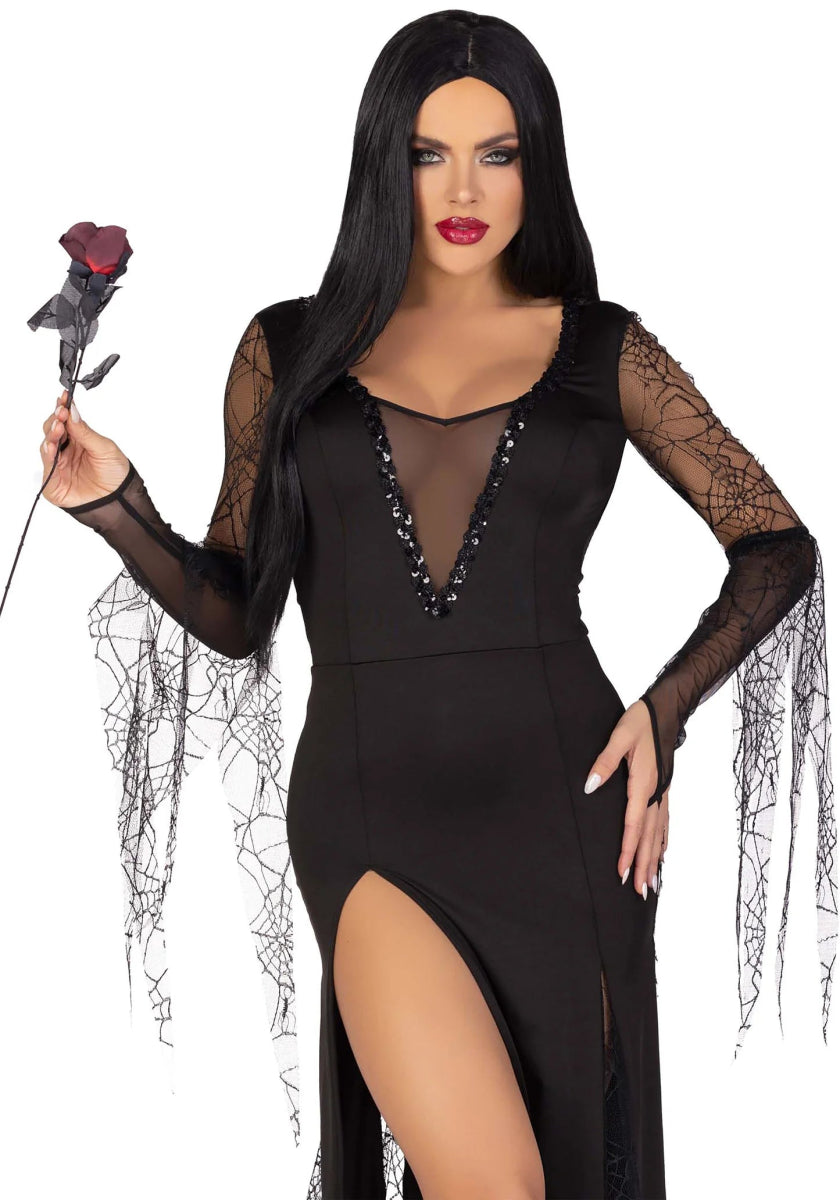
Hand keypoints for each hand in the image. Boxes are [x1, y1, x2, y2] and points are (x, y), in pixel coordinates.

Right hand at [40, 389, 129, 507]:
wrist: (120, 501)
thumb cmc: (116, 475)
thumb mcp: (105, 448)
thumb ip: (86, 432)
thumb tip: (72, 411)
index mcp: (80, 440)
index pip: (66, 421)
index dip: (63, 408)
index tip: (64, 397)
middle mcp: (67, 451)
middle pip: (53, 430)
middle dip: (56, 419)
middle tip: (61, 412)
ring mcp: (59, 465)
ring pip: (47, 445)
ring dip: (51, 433)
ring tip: (58, 426)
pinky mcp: (54, 482)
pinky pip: (48, 465)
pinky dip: (48, 454)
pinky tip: (51, 445)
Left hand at [584, 699, 668, 898]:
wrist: (666, 710)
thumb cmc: (640, 721)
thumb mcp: (619, 736)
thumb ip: (604, 761)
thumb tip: (590, 786)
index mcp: (643, 783)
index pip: (633, 825)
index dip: (626, 850)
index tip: (620, 872)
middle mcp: (656, 793)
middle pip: (649, 837)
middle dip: (643, 865)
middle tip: (638, 893)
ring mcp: (663, 792)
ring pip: (660, 833)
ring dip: (655, 859)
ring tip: (652, 884)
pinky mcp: (664, 788)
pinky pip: (665, 822)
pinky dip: (663, 842)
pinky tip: (663, 854)